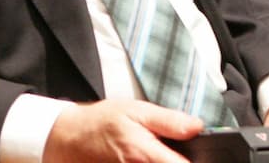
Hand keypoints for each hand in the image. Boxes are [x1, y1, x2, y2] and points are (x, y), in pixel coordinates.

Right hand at [42, 100, 199, 162]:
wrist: (68, 139)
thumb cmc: (101, 123)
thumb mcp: (136, 110)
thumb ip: (169, 121)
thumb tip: (198, 127)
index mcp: (145, 154)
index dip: (197, 161)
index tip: (200, 155)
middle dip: (178, 161)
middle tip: (173, 152)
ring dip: (166, 162)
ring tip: (157, 154)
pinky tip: (146, 159)